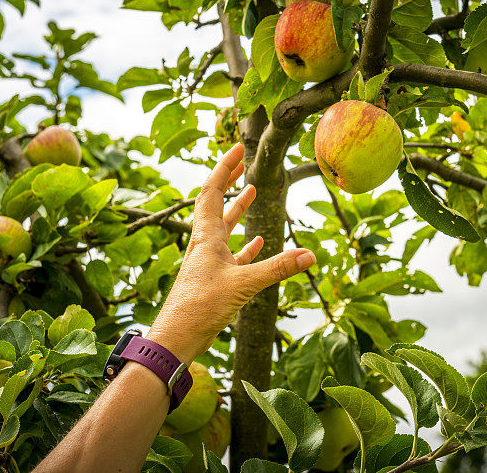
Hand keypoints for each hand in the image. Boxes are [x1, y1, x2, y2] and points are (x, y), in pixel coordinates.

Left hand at [146, 143, 315, 363]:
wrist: (175, 338)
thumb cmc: (200, 308)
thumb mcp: (243, 285)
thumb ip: (277, 268)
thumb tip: (310, 255)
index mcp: (206, 237)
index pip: (212, 192)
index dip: (224, 168)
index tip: (237, 149)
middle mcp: (204, 244)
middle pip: (214, 204)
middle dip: (227, 181)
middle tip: (241, 164)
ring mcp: (208, 262)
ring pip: (222, 228)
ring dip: (236, 209)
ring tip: (250, 192)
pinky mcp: (213, 280)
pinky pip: (231, 255)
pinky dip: (244, 245)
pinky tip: (257, 243)